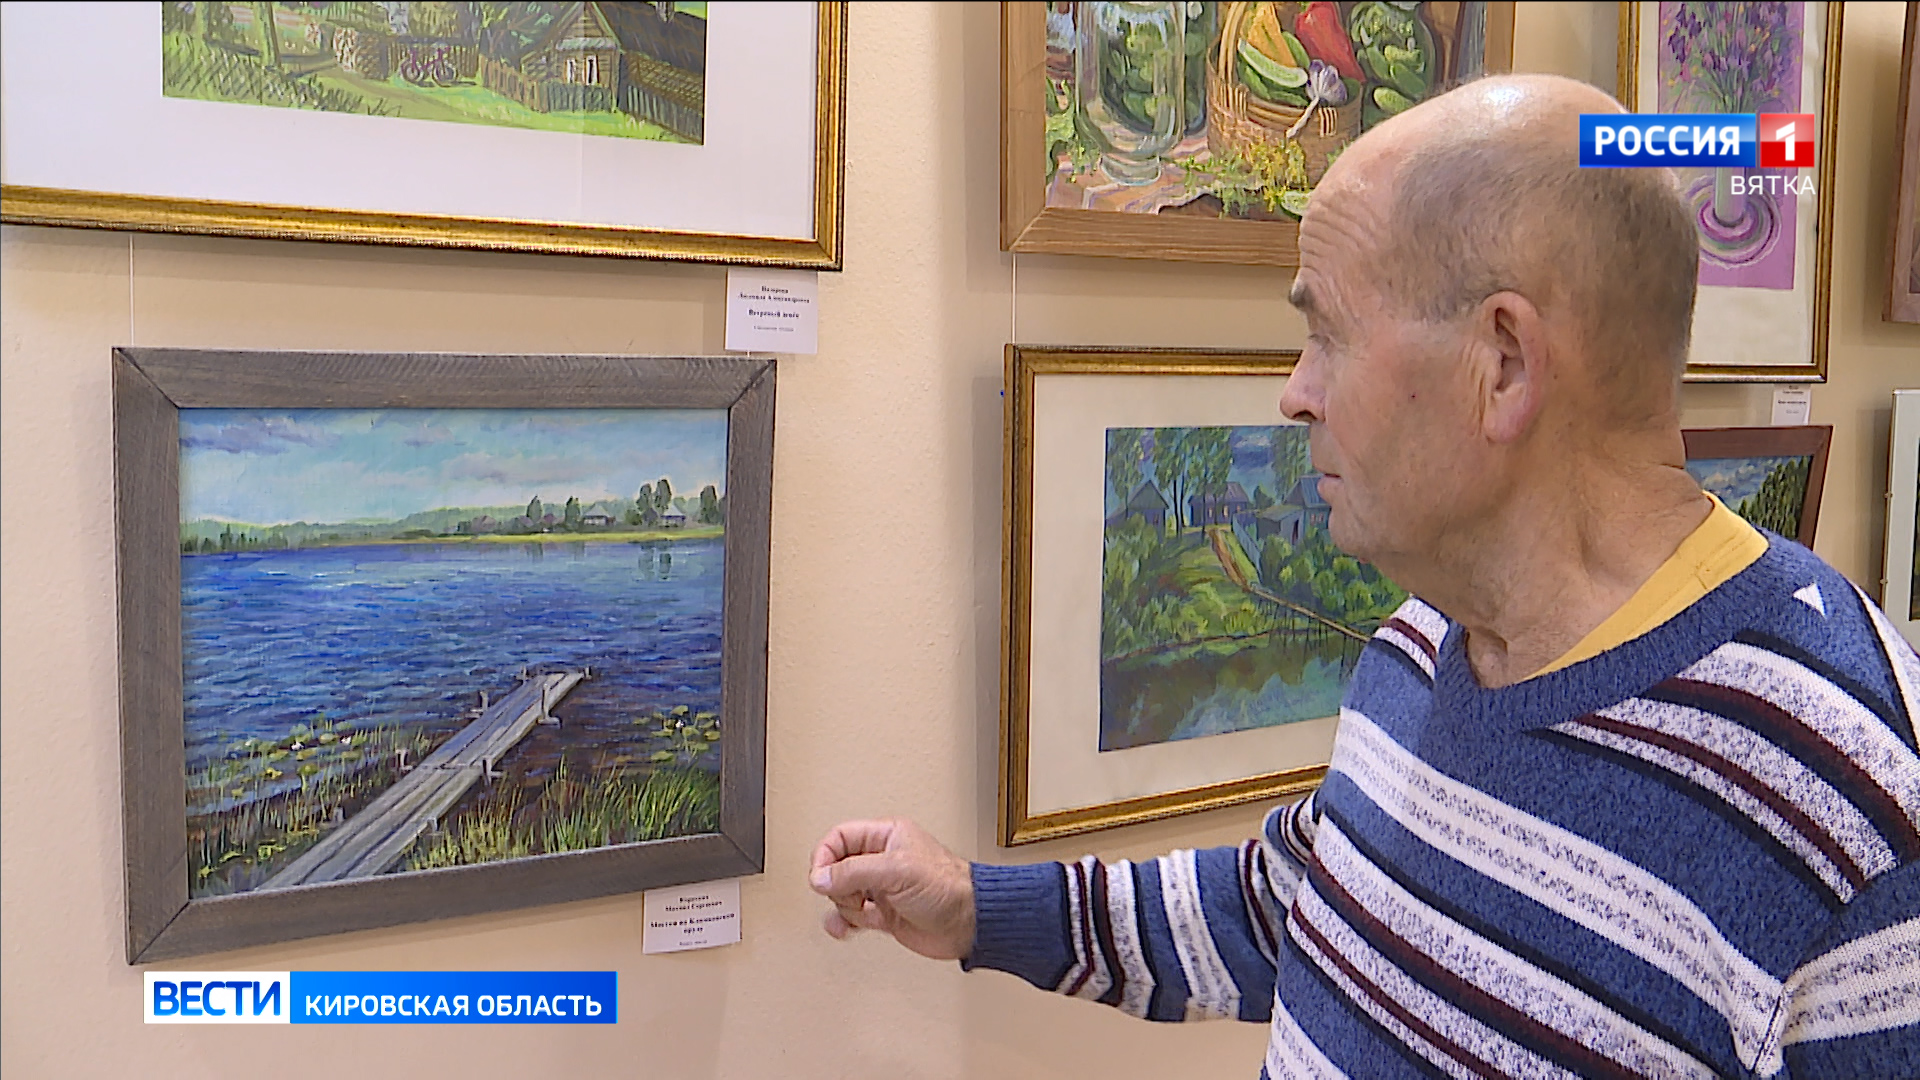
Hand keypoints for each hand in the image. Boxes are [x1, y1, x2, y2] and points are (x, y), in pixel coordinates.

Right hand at [808, 818, 974, 961]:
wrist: (969, 923)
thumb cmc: (948, 887)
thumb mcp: (896, 870)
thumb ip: (854, 872)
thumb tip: (821, 877)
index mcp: (886, 836)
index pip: (840, 838)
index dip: (824, 856)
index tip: (820, 877)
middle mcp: (882, 860)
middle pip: (837, 867)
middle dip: (836, 885)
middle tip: (849, 895)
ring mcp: (882, 888)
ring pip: (843, 894)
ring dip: (840, 906)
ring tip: (853, 913)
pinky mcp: (885, 914)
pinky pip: (852, 916)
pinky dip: (844, 923)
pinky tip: (844, 928)